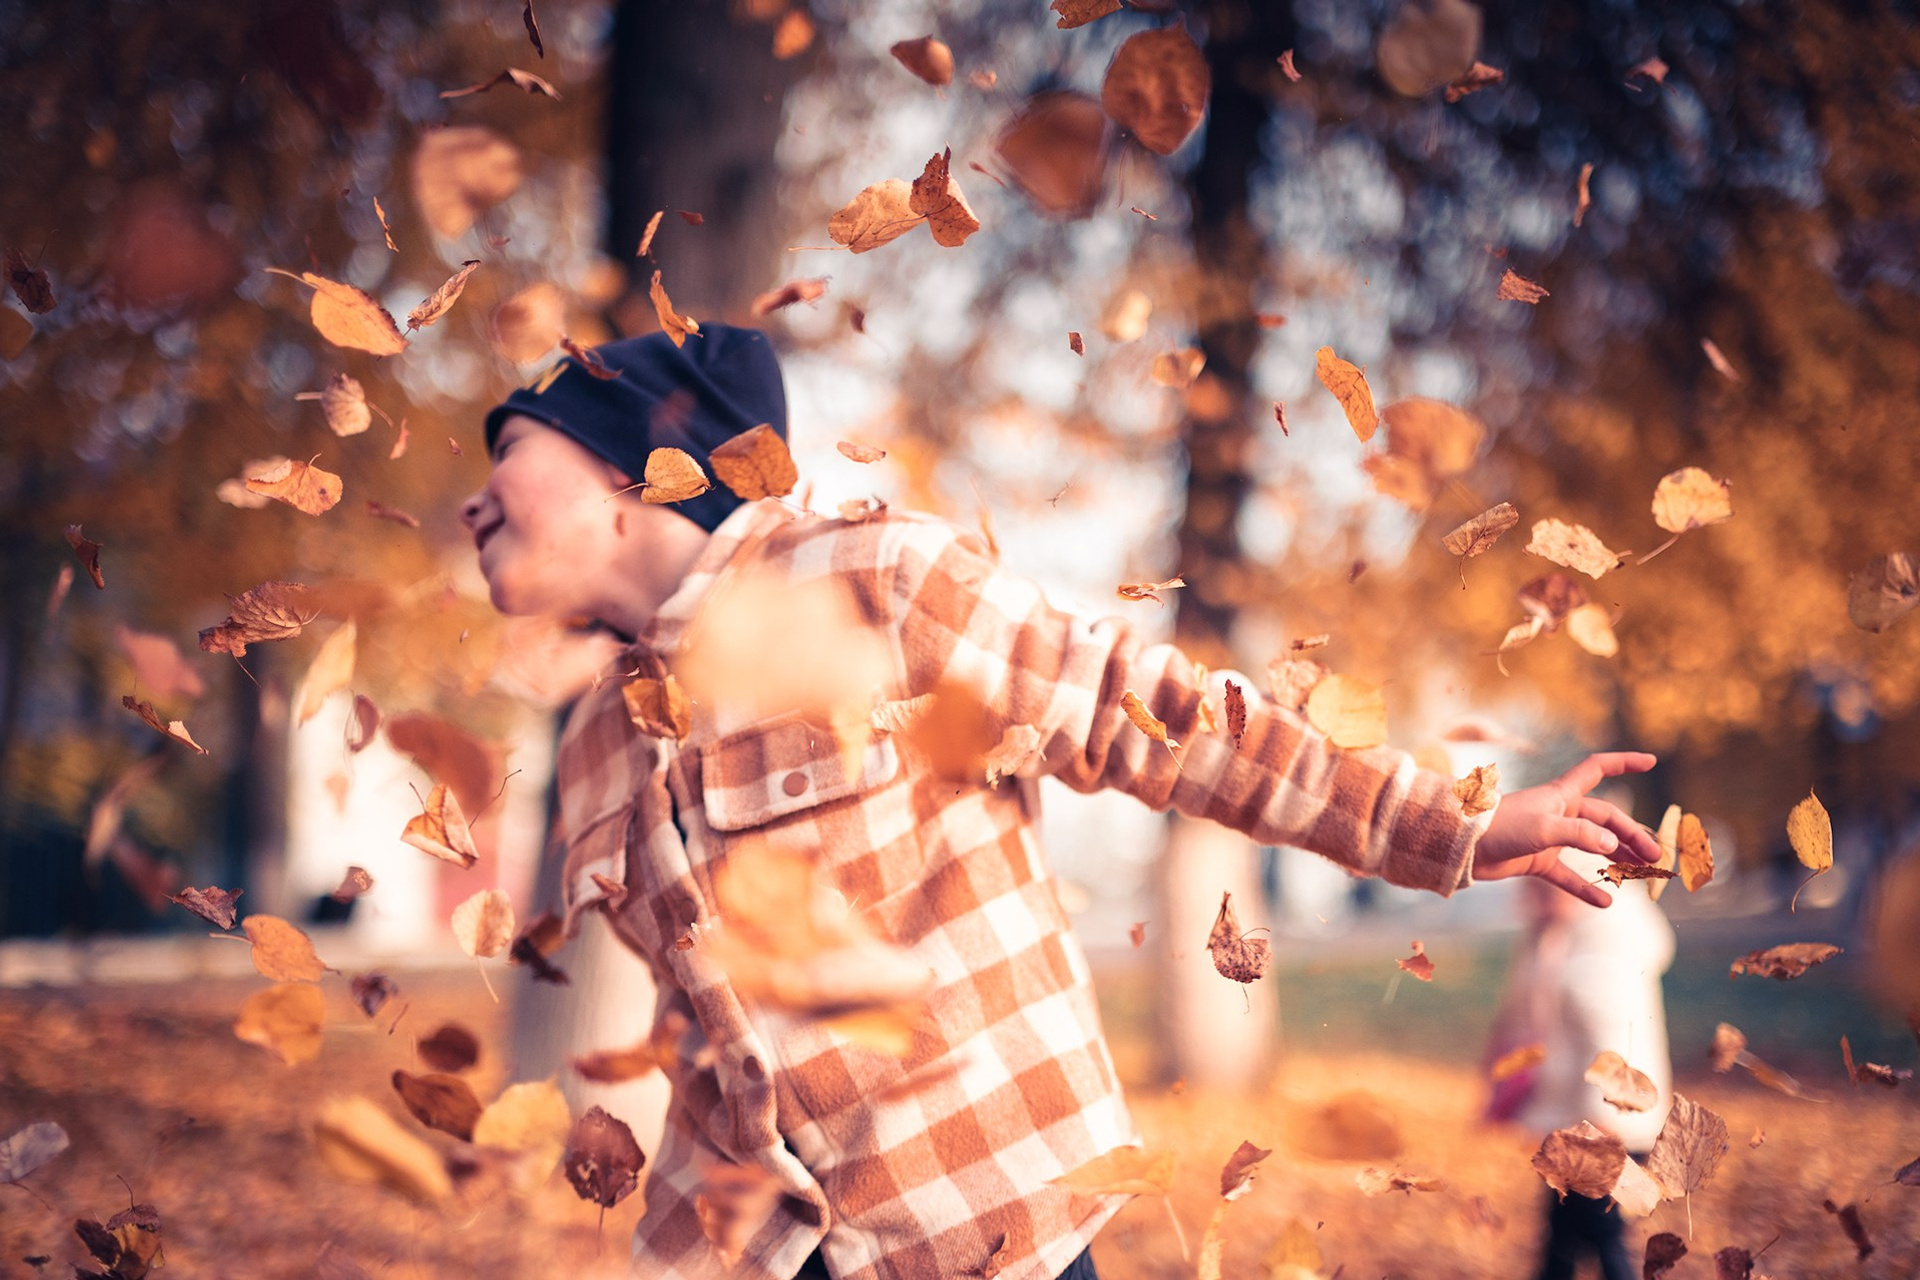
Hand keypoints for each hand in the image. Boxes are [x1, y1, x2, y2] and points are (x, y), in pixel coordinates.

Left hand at [1473, 752, 1662, 906]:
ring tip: (1641, 874)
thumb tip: (1613, 845)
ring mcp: (1549, 837)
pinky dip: (1585, 888)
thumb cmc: (1500, 827)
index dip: (1624, 762)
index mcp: (1562, 795)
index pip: (1598, 769)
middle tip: (1655, 859)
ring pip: (1593, 846)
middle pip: (1605, 819)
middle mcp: (1560, 813)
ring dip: (1617, 859)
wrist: (1462, 846)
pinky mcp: (1537, 861)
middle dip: (1631, 836)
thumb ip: (1579, 835)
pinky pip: (1568, 876)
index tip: (1651, 761)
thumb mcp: (1543, 828)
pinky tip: (1605, 903)